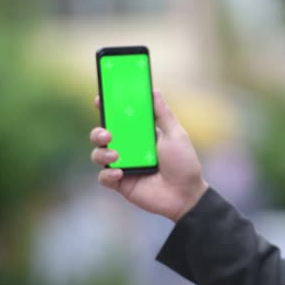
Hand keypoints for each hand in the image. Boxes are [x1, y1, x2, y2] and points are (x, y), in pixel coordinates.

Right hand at [90, 90, 208, 221]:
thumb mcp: (176, 134)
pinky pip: (103, 177)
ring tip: (116, 154)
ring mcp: (123, 165)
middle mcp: (128, 147)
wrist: (186, 194)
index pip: (119, 117)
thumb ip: (163, 114)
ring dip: (102, 152)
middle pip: (102, 134)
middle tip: (107, 133)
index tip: (100, 98)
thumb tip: (153, 90)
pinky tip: (120, 173)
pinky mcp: (120, 183)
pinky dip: (108, 174)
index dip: (107, 107)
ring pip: (98, 154)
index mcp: (140, 133)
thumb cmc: (184, 163)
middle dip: (98, 131)